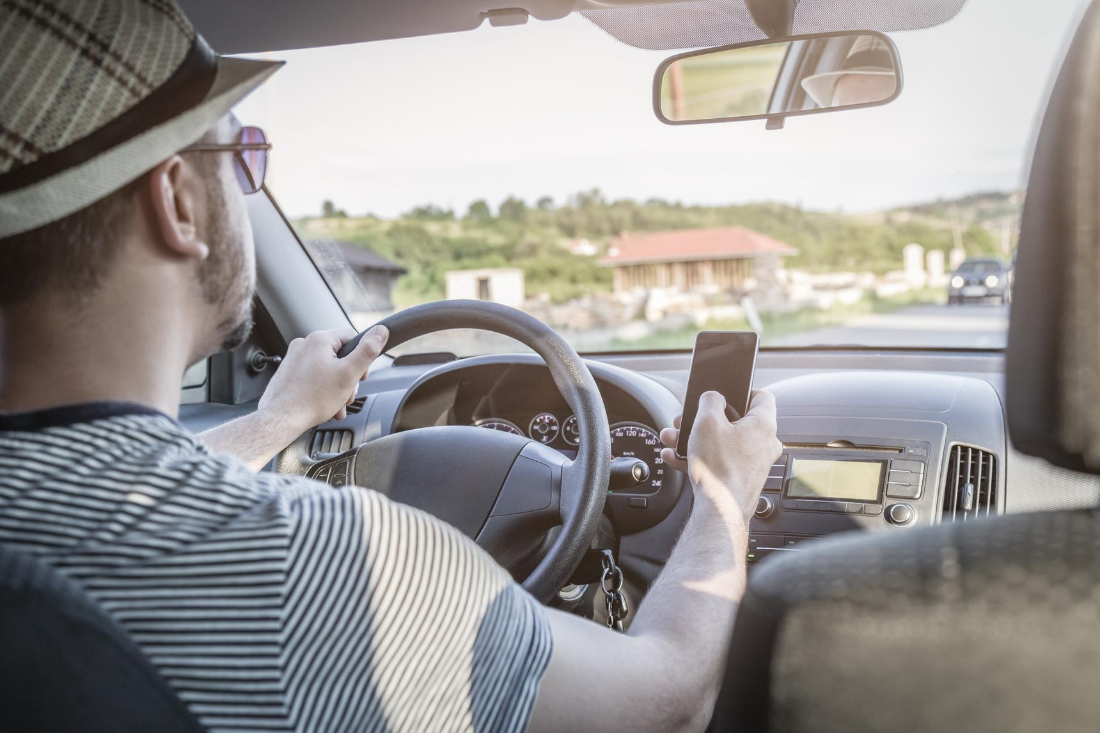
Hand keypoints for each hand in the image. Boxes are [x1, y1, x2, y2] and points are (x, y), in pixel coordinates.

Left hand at [257, 325, 388, 433]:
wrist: (281, 419)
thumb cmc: (311, 399)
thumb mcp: (349, 374)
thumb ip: (367, 351)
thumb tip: (380, 331)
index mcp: (319, 340)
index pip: (351, 337)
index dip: (361, 357)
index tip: (361, 376)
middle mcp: (304, 345)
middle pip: (339, 355)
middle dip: (348, 378)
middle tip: (347, 394)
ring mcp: (294, 358)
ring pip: (327, 368)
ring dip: (337, 387)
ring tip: (336, 404)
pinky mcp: (289, 372)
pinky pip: (313, 377)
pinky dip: (322, 390)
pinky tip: (325, 405)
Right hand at [659, 390, 781, 522]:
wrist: (719, 511)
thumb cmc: (719, 470)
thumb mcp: (706, 422)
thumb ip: (710, 400)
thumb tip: (714, 397)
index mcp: (763, 425)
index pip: (761, 396)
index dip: (741, 390)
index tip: (724, 393)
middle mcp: (764, 444)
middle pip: (735, 420)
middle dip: (705, 419)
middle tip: (688, 420)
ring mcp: (754, 462)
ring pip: (724, 441)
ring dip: (698, 438)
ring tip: (675, 441)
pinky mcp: (743, 477)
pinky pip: (721, 460)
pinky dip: (702, 456)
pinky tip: (678, 459)